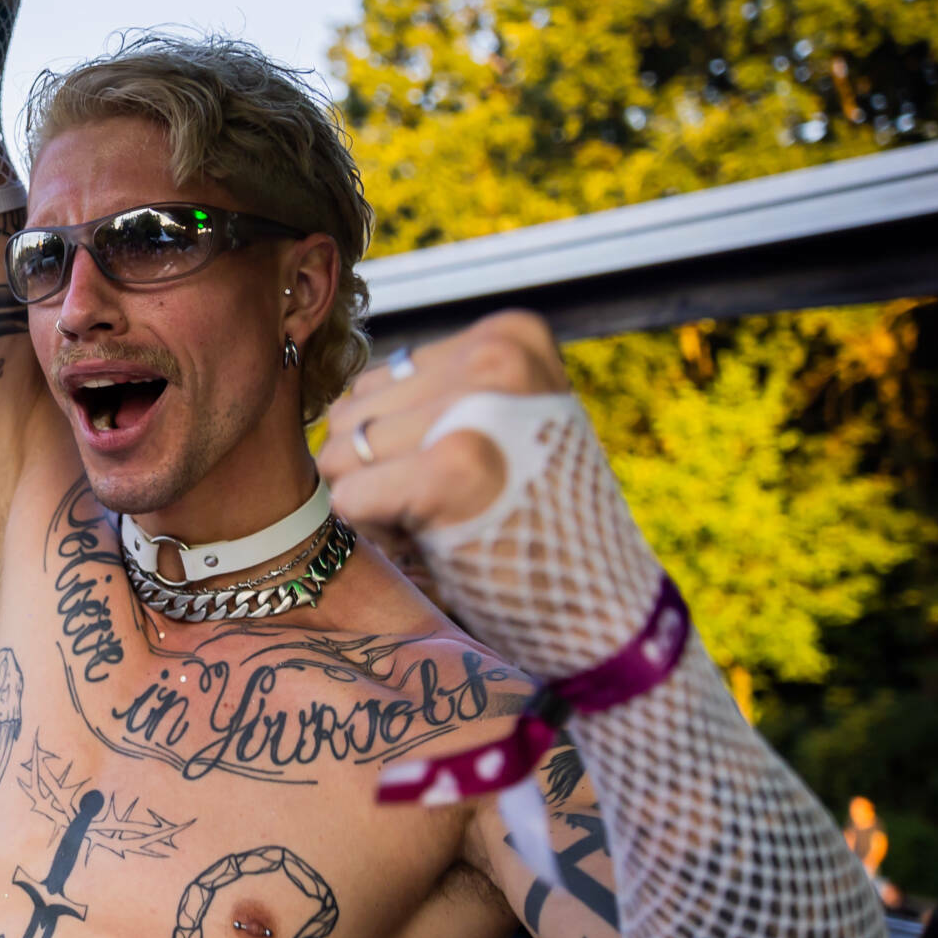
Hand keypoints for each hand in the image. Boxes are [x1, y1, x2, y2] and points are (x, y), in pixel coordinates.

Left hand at [315, 309, 570, 544]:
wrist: (598, 601)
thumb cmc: (533, 520)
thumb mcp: (503, 422)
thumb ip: (435, 394)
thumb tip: (344, 400)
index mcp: (509, 336)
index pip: (379, 383)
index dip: (402, 447)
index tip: (467, 475)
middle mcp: (493, 356)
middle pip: (352, 414)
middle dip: (382, 475)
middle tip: (450, 508)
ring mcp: (473, 409)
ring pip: (339, 453)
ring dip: (377, 503)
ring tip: (445, 520)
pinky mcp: (449, 469)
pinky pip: (348, 498)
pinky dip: (377, 534)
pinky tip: (433, 543)